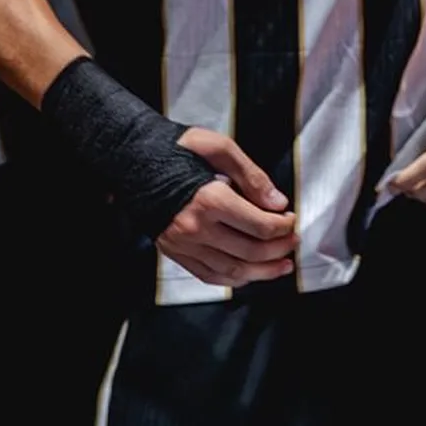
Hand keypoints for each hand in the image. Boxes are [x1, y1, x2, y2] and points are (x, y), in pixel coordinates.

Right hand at [158, 127, 297, 286]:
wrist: (133, 159)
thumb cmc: (176, 148)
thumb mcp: (218, 147)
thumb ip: (251, 175)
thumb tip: (277, 202)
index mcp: (210, 199)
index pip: (259, 225)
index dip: (283, 226)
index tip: (291, 219)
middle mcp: (196, 227)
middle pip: (250, 251)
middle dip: (278, 249)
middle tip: (292, 241)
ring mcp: (184, 245)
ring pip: (233, 270)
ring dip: (263, 272)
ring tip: (282, 266)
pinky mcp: (175, 253)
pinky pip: (210, 276)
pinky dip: (234, 278)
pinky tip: (250, 273)